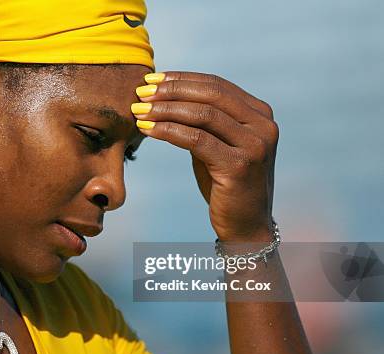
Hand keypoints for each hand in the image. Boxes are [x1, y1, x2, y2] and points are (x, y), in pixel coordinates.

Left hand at [132, 72, 277, 240]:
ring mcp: (255, 145)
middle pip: (210, 94)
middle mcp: (263, 125)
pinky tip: (148, 130)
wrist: (245, 225)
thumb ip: (203, 121)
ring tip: (138, 110)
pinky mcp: (239, 165)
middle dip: (171, 90)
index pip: (216, 85)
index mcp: (260, 114)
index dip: (181, 79)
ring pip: (203, 115)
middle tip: (141, 92)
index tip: (151, 79)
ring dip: (165, 110)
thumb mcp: (217, 145)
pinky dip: (168, 131)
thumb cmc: (225, 184)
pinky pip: (196, 140)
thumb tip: (165, 95)